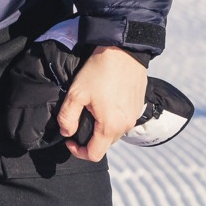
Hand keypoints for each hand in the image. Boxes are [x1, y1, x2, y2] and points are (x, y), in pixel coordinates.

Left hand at [57, 46, 148, 161]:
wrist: (125, 50)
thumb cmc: (99, 71)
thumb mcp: (76, 94)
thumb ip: (67, 118)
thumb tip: (67, 132)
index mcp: (110, 126)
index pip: (94, 155)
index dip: (78, 152)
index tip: (69, 139)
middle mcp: (126, 125)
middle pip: (104, 145)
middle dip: (89, 141)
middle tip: (77, 125)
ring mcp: (134, 116)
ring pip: (114, 134)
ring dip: (100, 130)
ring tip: (91, 114)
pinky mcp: (138, 106)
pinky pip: (123, 121)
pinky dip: (112, 120)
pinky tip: (104, 105)